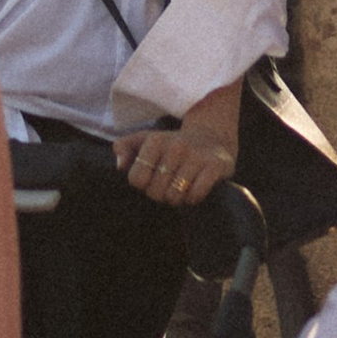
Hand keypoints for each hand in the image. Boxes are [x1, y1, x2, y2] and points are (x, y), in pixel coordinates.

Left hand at [116, 80, 241, 210]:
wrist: (212, 138)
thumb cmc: (171, 147)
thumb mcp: (145, 141)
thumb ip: (124, 148)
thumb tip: (120, 166)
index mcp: (155, 140)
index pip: (136, 179)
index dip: (143, 186)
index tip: (152, 180)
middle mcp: (176, 146)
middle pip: (155, 192)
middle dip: (160, 195)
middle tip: (168, 186)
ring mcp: (197, 155)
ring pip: (175, 196)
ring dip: (177, 199)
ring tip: (180, 189)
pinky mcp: (216, 165)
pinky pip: (195, 195)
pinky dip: (193, 198)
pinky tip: (194, 190)